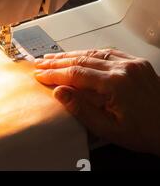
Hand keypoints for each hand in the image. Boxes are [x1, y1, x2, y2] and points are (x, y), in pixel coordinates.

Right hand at [34, 49, 159, 155]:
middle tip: (40, 63)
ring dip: (71, 55)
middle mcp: (124, 69)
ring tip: (53, 57)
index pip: (76, 74)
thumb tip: (60, 92)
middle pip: (82, 60)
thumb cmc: (145, 132)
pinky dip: (91, 53)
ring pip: (94, 53)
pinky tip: (80, 54)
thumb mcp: (108, 129)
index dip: (54, 74)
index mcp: (116, 84)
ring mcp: (132, 64)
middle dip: (57, 62)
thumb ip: (81, 109)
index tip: (40, 75)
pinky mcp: (137, 64)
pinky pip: (110, 52)